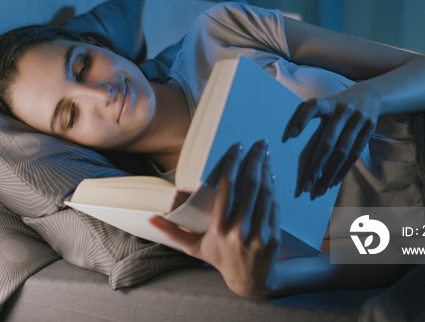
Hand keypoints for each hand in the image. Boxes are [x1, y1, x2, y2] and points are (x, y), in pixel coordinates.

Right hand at [150, 140, 279, 296]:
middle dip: (255, 161)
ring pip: (264, 194)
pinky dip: (273, 188)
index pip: (226, 188)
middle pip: (249, 186)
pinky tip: (270, 175)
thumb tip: (151, 218)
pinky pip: (273, 206)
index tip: (237, 147)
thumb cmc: (219, 259)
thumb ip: (173, 232)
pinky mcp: (273, 236)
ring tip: (264, 153)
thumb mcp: (195, 247)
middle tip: (258, 143)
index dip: (232, 164)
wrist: (250, 282)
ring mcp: (258, 234)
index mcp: (217, 229)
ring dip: (266, 170)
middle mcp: (238, 231)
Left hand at [282, 91, 378, 198]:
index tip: (290, 136)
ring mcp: (357, 119)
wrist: (369, 95)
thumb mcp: (322, 104)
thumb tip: (286, 139)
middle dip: (315, 166)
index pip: (312, 107)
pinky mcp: (369, 128)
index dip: (301, 120)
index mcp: (326, 103)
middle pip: (327, 142)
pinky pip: (355, 154)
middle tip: (304, 187)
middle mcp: (342, 110)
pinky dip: (343, 170)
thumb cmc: (335, 106)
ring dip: (329, 174)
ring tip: (318, 191)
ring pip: (342, 152)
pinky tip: (333, 182)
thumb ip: (304, 115)